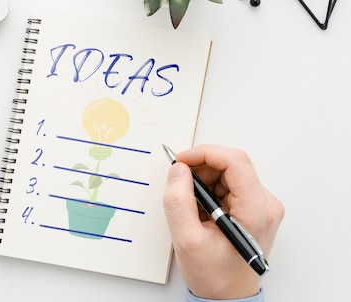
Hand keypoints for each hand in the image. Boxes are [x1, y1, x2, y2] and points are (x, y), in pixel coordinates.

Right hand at [163, 145, 283, 299]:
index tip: (182, 161)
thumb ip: (179, 202)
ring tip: (190, 205)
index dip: (205, 154)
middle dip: (200, 169)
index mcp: (256, 211)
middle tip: (179, 184)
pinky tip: (199, 210)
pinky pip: (229, 185)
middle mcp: (265, 205)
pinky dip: (209, 190)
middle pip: (231, 165)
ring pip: (228, 174)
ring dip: (203, 181)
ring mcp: (261, 207)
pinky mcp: (253, 209)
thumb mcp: (187, 240)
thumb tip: (178, 171)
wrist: (228, 298)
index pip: (235, 162)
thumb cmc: (215, 277)